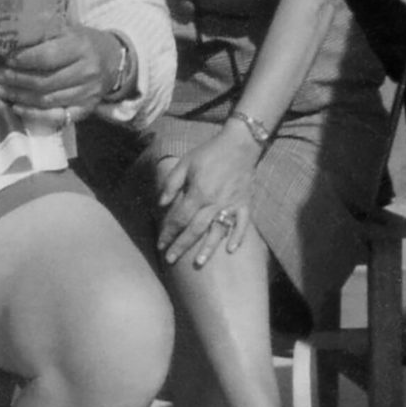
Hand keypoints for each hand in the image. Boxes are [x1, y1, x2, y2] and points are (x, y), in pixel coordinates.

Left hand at [0, 24, 117, 127]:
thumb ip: (43, 34)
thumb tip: (8, 40)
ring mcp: (88, 93)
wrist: (113, 59)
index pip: (47, 57)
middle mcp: (87, 71)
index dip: (23, 61)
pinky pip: (57, 117)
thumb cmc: (82, 42)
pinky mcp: (86, 109)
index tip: (5, 60)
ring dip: (19, 97)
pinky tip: (17, 108)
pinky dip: (34, 115)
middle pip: (44, 82)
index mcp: (81, 47)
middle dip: (15, 80)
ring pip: (47, 100)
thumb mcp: (67, 30)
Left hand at [156, 126, 255, 267]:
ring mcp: (231, 204)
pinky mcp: (245, 204)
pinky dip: (238, 237)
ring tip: (199, 263)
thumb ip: (172, 183)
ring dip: (208, 248)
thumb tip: (161, 204)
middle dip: (181, 245)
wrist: (239, 144)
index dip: (168, 232)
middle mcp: (215, 202)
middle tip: (171, 259)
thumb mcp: (185, 163)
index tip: (160, 244)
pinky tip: (231, 250)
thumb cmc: (209, 153)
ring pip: (218, 231)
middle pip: (195, 229)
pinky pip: (242, 224)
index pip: (179, 218)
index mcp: (198, 192)